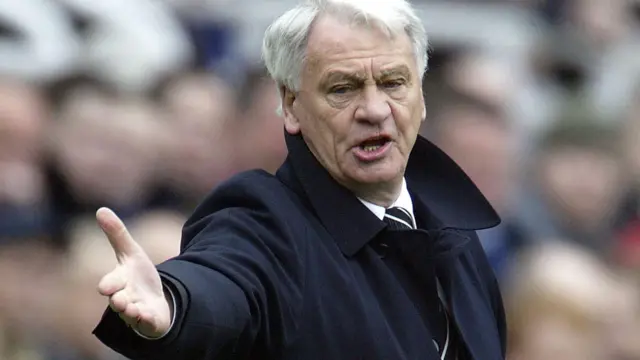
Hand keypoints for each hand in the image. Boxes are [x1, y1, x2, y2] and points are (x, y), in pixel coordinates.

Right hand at [96, 208, 171, 337]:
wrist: (154, 301)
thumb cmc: (138, 277)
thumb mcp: (131, 253)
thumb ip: (117, 234)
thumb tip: (101, 209)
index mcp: (119, 282)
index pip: (110, 284)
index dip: (109, 284)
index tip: (105, 286)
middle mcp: (124, 299)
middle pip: (118, 301)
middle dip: (118, 301)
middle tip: (119, 300)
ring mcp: (135, 312)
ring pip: (130, 314)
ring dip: (131, 312)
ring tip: (133, 309)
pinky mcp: (149, 321)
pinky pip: (147, 323)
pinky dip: (147, 320)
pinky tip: (148, 316)